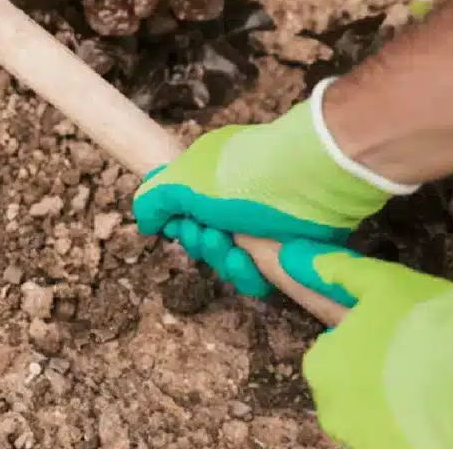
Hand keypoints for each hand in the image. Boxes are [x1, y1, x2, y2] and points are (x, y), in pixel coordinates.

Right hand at [133, 78, 416, 298]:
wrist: (307, 184)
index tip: (180, 223)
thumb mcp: (183, 180)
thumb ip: (154, 200)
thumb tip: (145, 220)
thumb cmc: (241, 177)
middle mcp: (233, 201)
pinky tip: (250, 263)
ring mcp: (259, 226)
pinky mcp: (283, 250)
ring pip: (224, 260)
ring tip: (234, 248)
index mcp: (210, 177)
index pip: (182, 208)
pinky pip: (254, 275)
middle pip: (201, 238)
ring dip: (221, 259)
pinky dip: (247, 274)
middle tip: (211, 233)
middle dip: (200, 241)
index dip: (176, 221)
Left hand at [297, 245, 452, 448]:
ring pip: (374, 413)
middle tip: (417, 353)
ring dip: (396, 399)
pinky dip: (413, 424)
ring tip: (436, 380)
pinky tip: (442, 408)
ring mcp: (362, 438)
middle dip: (375, 370)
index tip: (393, 334)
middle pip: (350, 384)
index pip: (331, 349)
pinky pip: (398, 435)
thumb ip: (341, 272)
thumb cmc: (426, 324)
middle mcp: (332, 408)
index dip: (361, 339)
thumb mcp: (383, 282)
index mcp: (322, 364)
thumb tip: (301, 257)